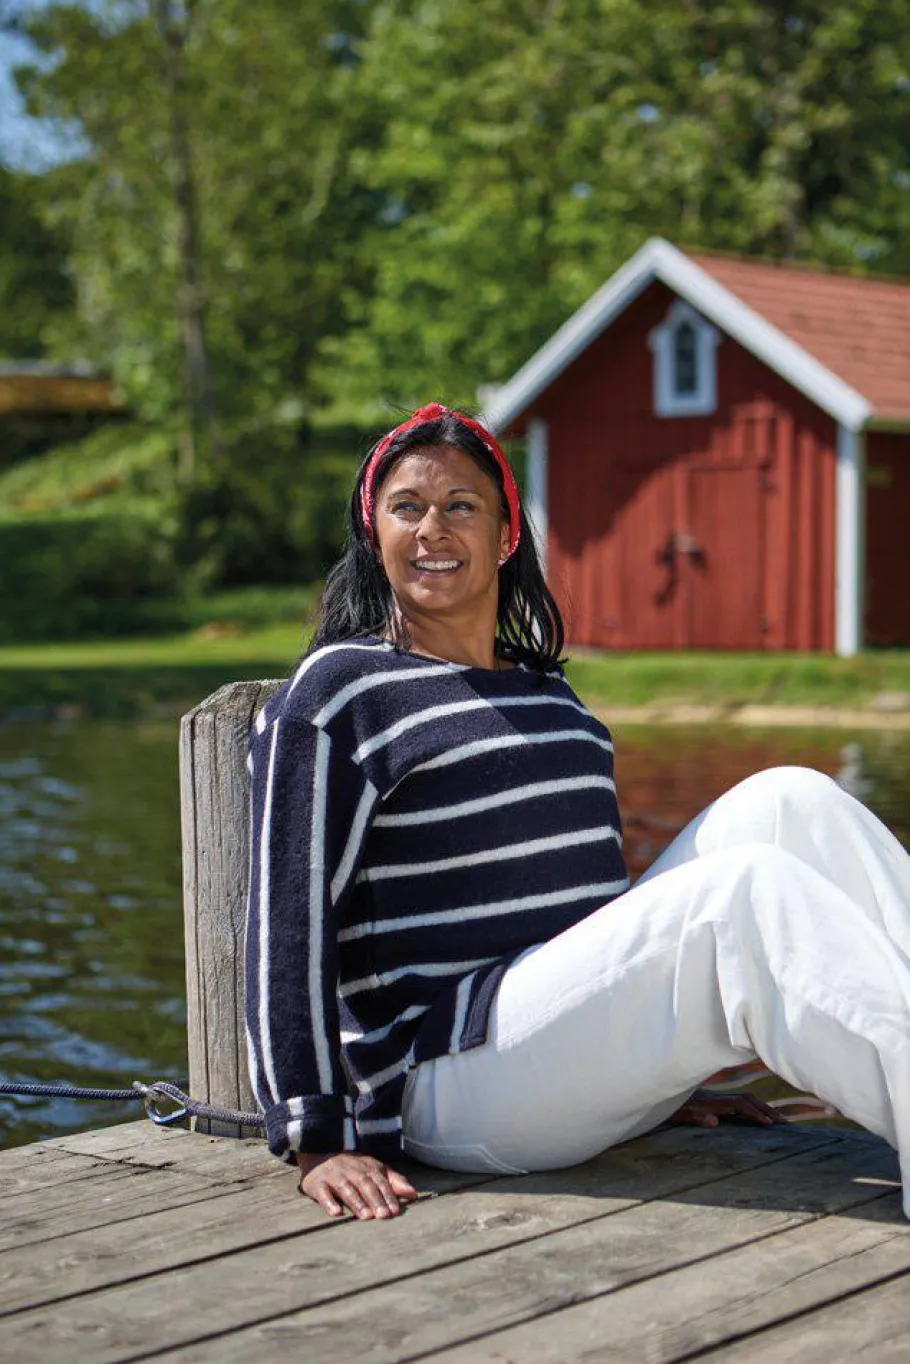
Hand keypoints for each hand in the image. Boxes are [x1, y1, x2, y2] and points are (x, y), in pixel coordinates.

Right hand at [296, 1151, 419, 1219]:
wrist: (318, 1155)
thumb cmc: (351, 1168)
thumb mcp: (373, 1169)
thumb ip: (393, 1181)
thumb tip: (414, 1194)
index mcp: (366, 1166)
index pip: (380, 1181)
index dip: (388, 1195)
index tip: (396, 1211)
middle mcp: (351, 1169)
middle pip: (364, 1184)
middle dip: (375, 1200)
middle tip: (384, 1216)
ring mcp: (333, 1176)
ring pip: (346, 1188)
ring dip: (356, 1202)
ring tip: (366, 1217)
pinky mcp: (317, 1184)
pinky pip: (323, 1193)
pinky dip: (329, 1202)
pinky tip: (336, 1213)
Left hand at [668, 1087, 785, 1129]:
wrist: (649, 1087)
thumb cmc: (661, 1105)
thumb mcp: (674, 1113)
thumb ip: (693, 1116)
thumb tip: (715, 1122)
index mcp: (708, 1100)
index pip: (738, 1104)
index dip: (755, 1113)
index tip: (770, 1124)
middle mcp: (712, 1096)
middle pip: (746, 1099)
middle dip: (766, 1110)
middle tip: (784, 1125)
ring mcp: (711, 1096)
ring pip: (743, 1099)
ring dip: (760, 1108)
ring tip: (777, 1121)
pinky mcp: (708, 1099)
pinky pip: (734, 1101)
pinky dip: (750, 1107)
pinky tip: (755, 1116)